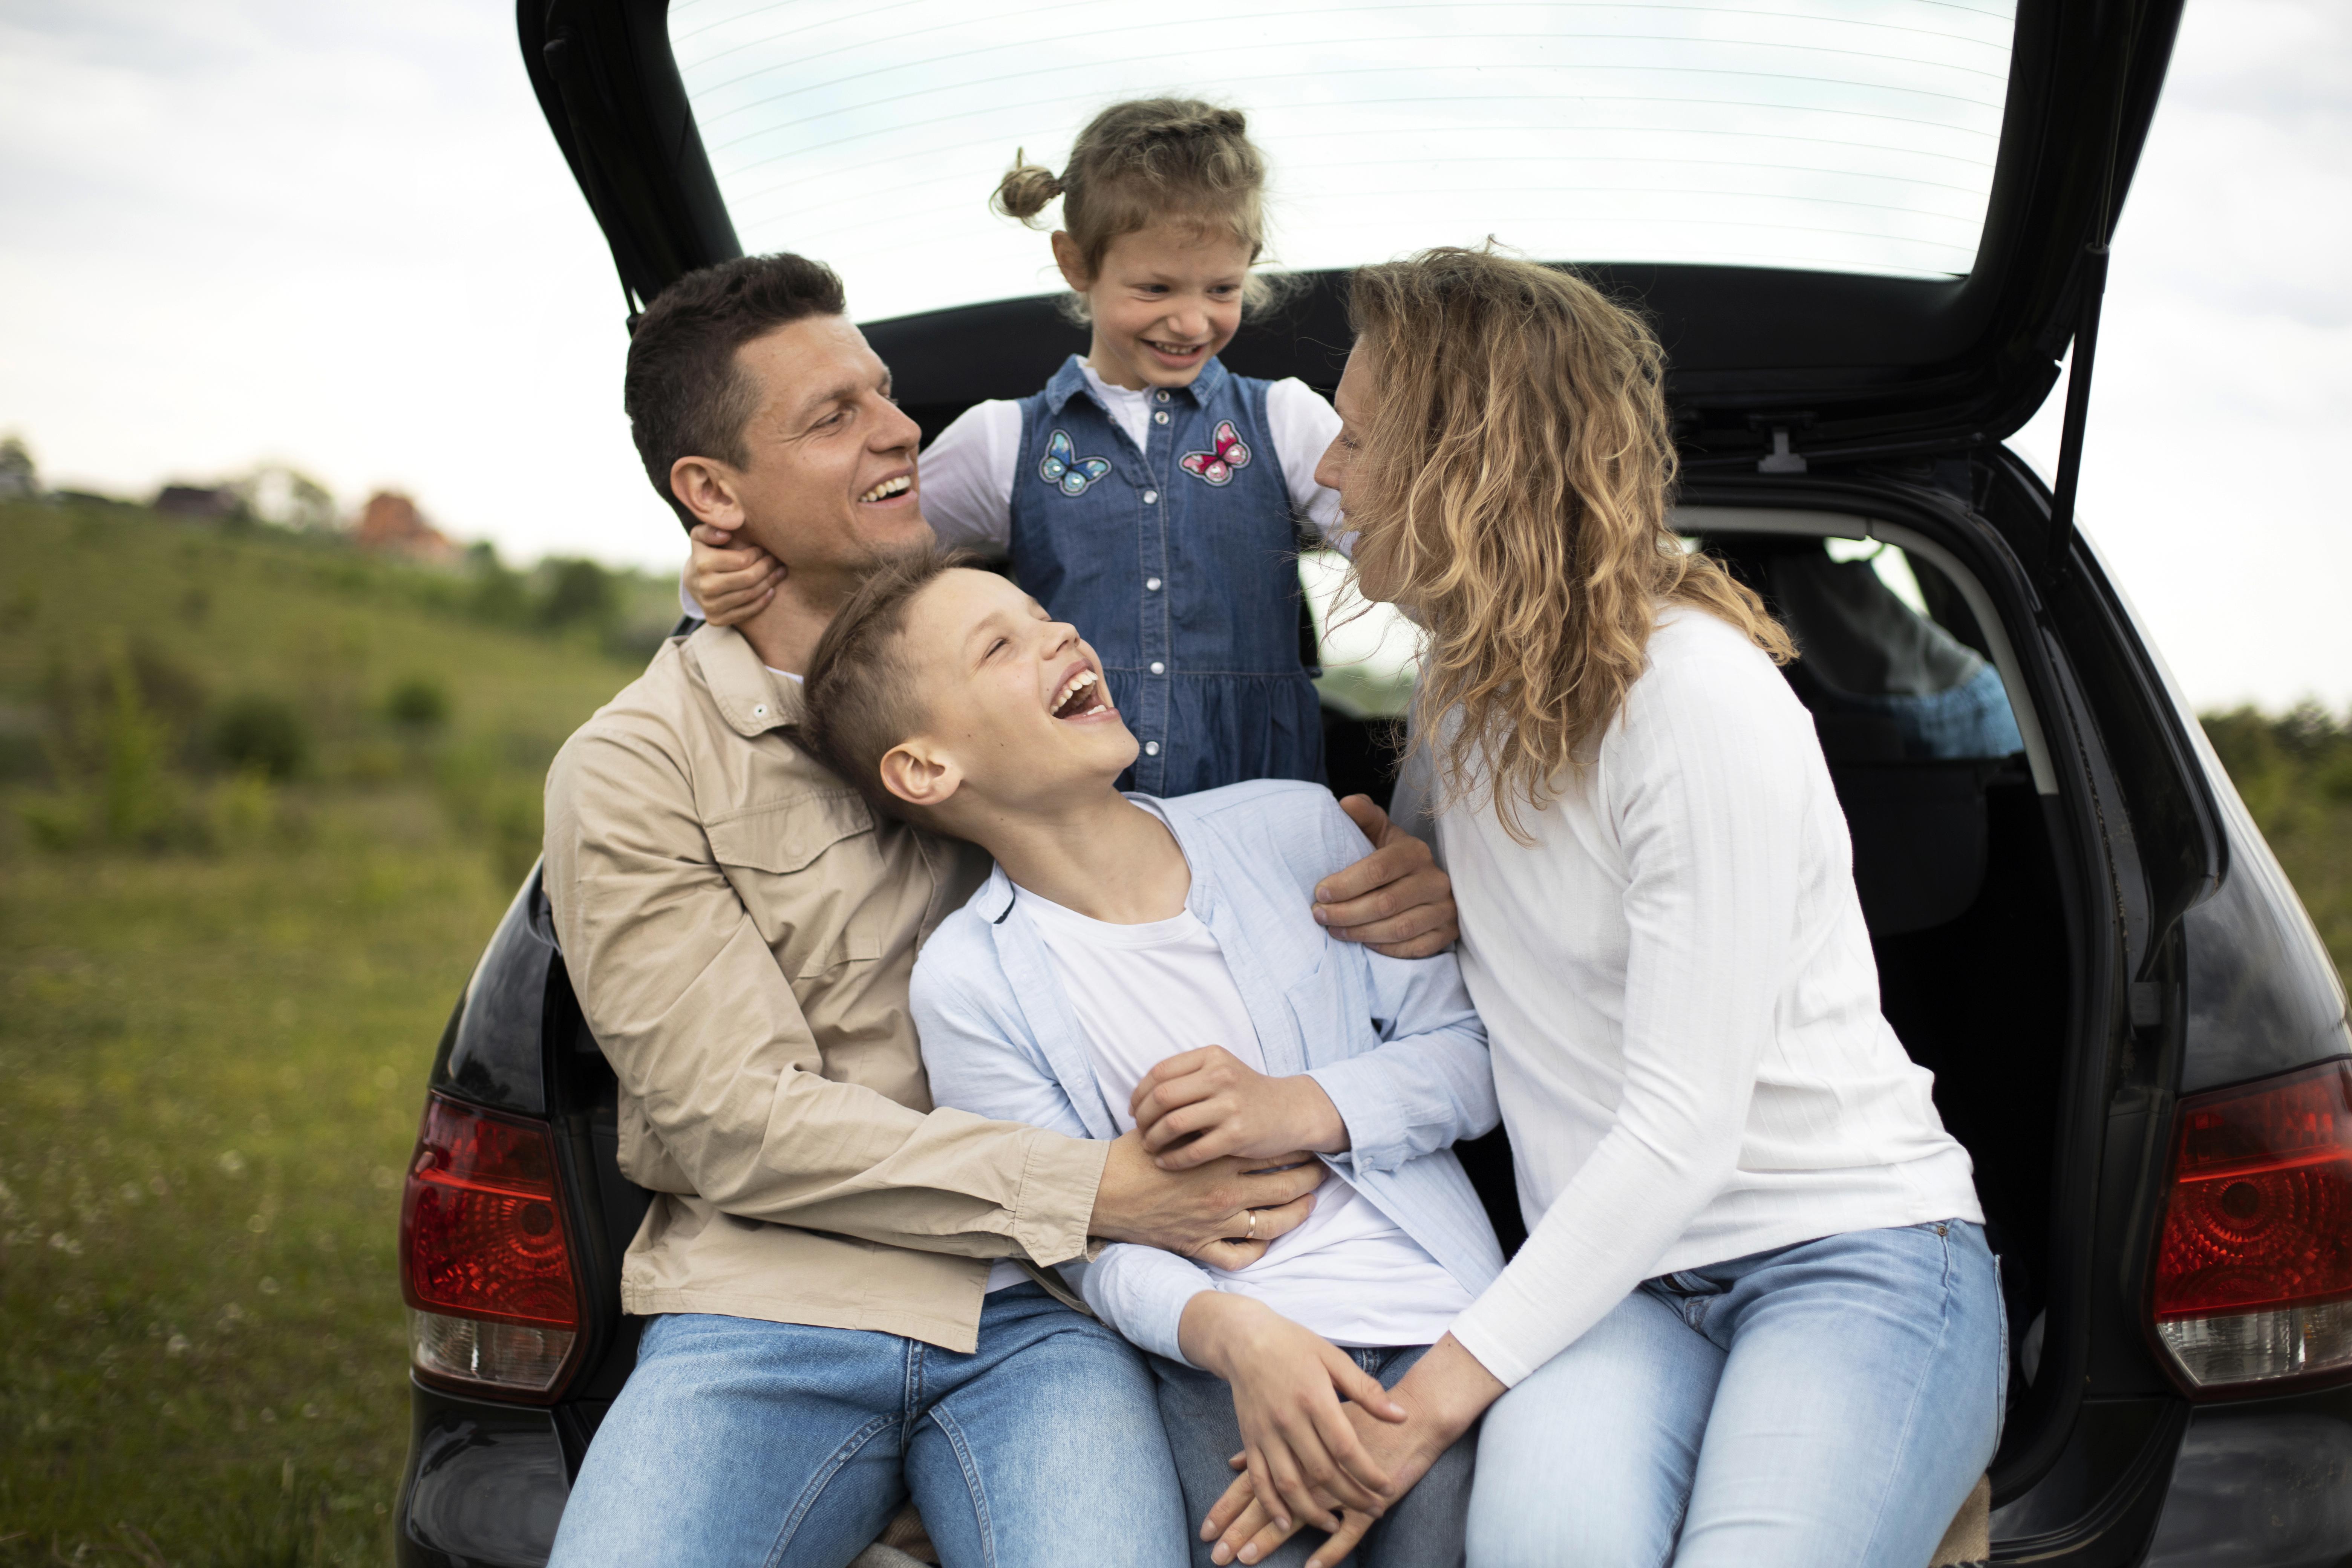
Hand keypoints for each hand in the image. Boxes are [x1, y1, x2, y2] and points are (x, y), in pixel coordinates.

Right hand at [687, 522, 783, 626]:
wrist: (693, 581)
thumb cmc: (705, 553)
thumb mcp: (701, 536)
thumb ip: (711, 529)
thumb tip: (725, 535)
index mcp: (703, 564)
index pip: (742, 560)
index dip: (758, 554)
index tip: (764, 548)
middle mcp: (705, 587)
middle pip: (749, 578)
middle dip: (768, 567)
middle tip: (777, 560)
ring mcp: (710, 606)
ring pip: (751, 594)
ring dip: (770, 582)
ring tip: (780, 572)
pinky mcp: (716, 619)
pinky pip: (747, 611)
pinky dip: (763, 600)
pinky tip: (772, 590)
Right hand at [1087, 1131, 1323, 1256]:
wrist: (1102, 1191)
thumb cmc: (1132, 1156)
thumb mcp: (1172, 1127)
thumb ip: (1203, 1124)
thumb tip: (1224, 1112)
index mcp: (1219, 1158)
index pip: (1273, 1152)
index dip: (1296, 1148)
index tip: (1309, 1144)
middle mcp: (1224, 1191)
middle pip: (1285, 1186)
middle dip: (1309, 1178)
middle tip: (1322, 1172)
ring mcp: (1215, 1222)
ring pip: (1273, 1223)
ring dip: (1297, 1212)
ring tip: (1308, 1203)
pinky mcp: (1199, 1246)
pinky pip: (1240, 1255)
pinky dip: (1258, 1249)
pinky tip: (1267, 1240)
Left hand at [1130, 1047, 1347, 1170]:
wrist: (1290, 1111)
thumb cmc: (1246, 1093)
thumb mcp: (1220, 1070)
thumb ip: (1187, 1075)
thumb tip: (1142, 1096)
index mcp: (1212, 1056)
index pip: (1160, 1072)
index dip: (1139, 1093)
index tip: (1134, 1110)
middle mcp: (1221, 1076)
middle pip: (1162, 1097)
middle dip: (1143, 1118)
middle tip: (1140, 1132)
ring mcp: (1230, 1106)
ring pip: (1173, 1123)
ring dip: (1154, 1139)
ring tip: (1150, 1147)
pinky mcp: (1237, 1135)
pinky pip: (1193, 1151)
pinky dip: (1172, 1160)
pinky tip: (1165, 1163)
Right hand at [1203, 1334, 1504, 1566]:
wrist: (1243, 1339)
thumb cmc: (1293, 1344)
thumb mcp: (1334, 1357)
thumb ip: (1367, 1391)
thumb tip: (1401, 1416)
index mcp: (1314, 1399)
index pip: (1346, 1448)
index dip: (1369, 1474)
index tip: (1387, 1489)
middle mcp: (1289, 1421)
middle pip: (1323, 1472)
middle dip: (1351, 1497)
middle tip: (1374, 1510)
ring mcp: (1266, 1433)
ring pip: (1289, 1484)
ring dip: (1312, 1511)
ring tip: (1334, 1525)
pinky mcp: (1249, 1439)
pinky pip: (1258, 1480)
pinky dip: (1271, 1504)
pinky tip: (1286, 1522)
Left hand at [1313, 796, 1457, 958]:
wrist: (1422, 881)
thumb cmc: (1390, 857)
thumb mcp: (1378, 832)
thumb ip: (1363, 816)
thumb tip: (1346, 803)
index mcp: (1415, 851)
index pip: (1378, 870)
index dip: (1345, 884)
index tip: (1319, 893)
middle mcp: (1436, 880)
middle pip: (1386, 903)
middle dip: (1346, 912)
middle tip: (1319, 915)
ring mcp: (1445, 909)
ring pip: (1399, 929)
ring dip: (1360, 933)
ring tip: (1333, 930)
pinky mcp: (1447, 933)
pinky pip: (1414, 948)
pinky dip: (1385, 949)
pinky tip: (1363, 944)